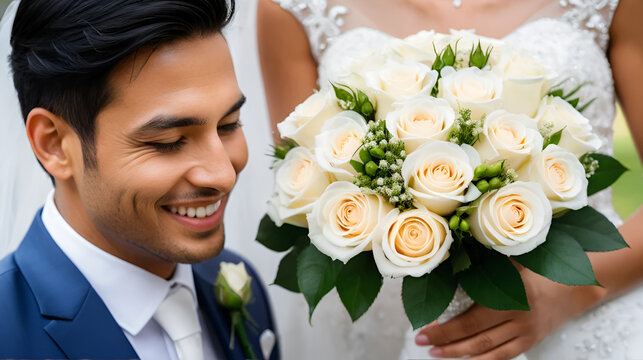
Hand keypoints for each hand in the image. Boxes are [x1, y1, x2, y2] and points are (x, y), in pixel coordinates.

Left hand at [414, 267, 605, 359]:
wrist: (576, 284)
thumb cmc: (538, 265)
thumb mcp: (512, 259)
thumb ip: (485, 262)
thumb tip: (449, 261)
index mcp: (511, 294)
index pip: (470, 319)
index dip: (445, 328)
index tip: (422, 331)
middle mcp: (519, 317)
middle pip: (476, 337)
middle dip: (447, 343)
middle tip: (423, 343)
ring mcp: (526, 332)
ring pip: (489, 350)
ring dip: (461, 354)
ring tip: (437, 353)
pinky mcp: (531, 341)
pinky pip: (505, 356)